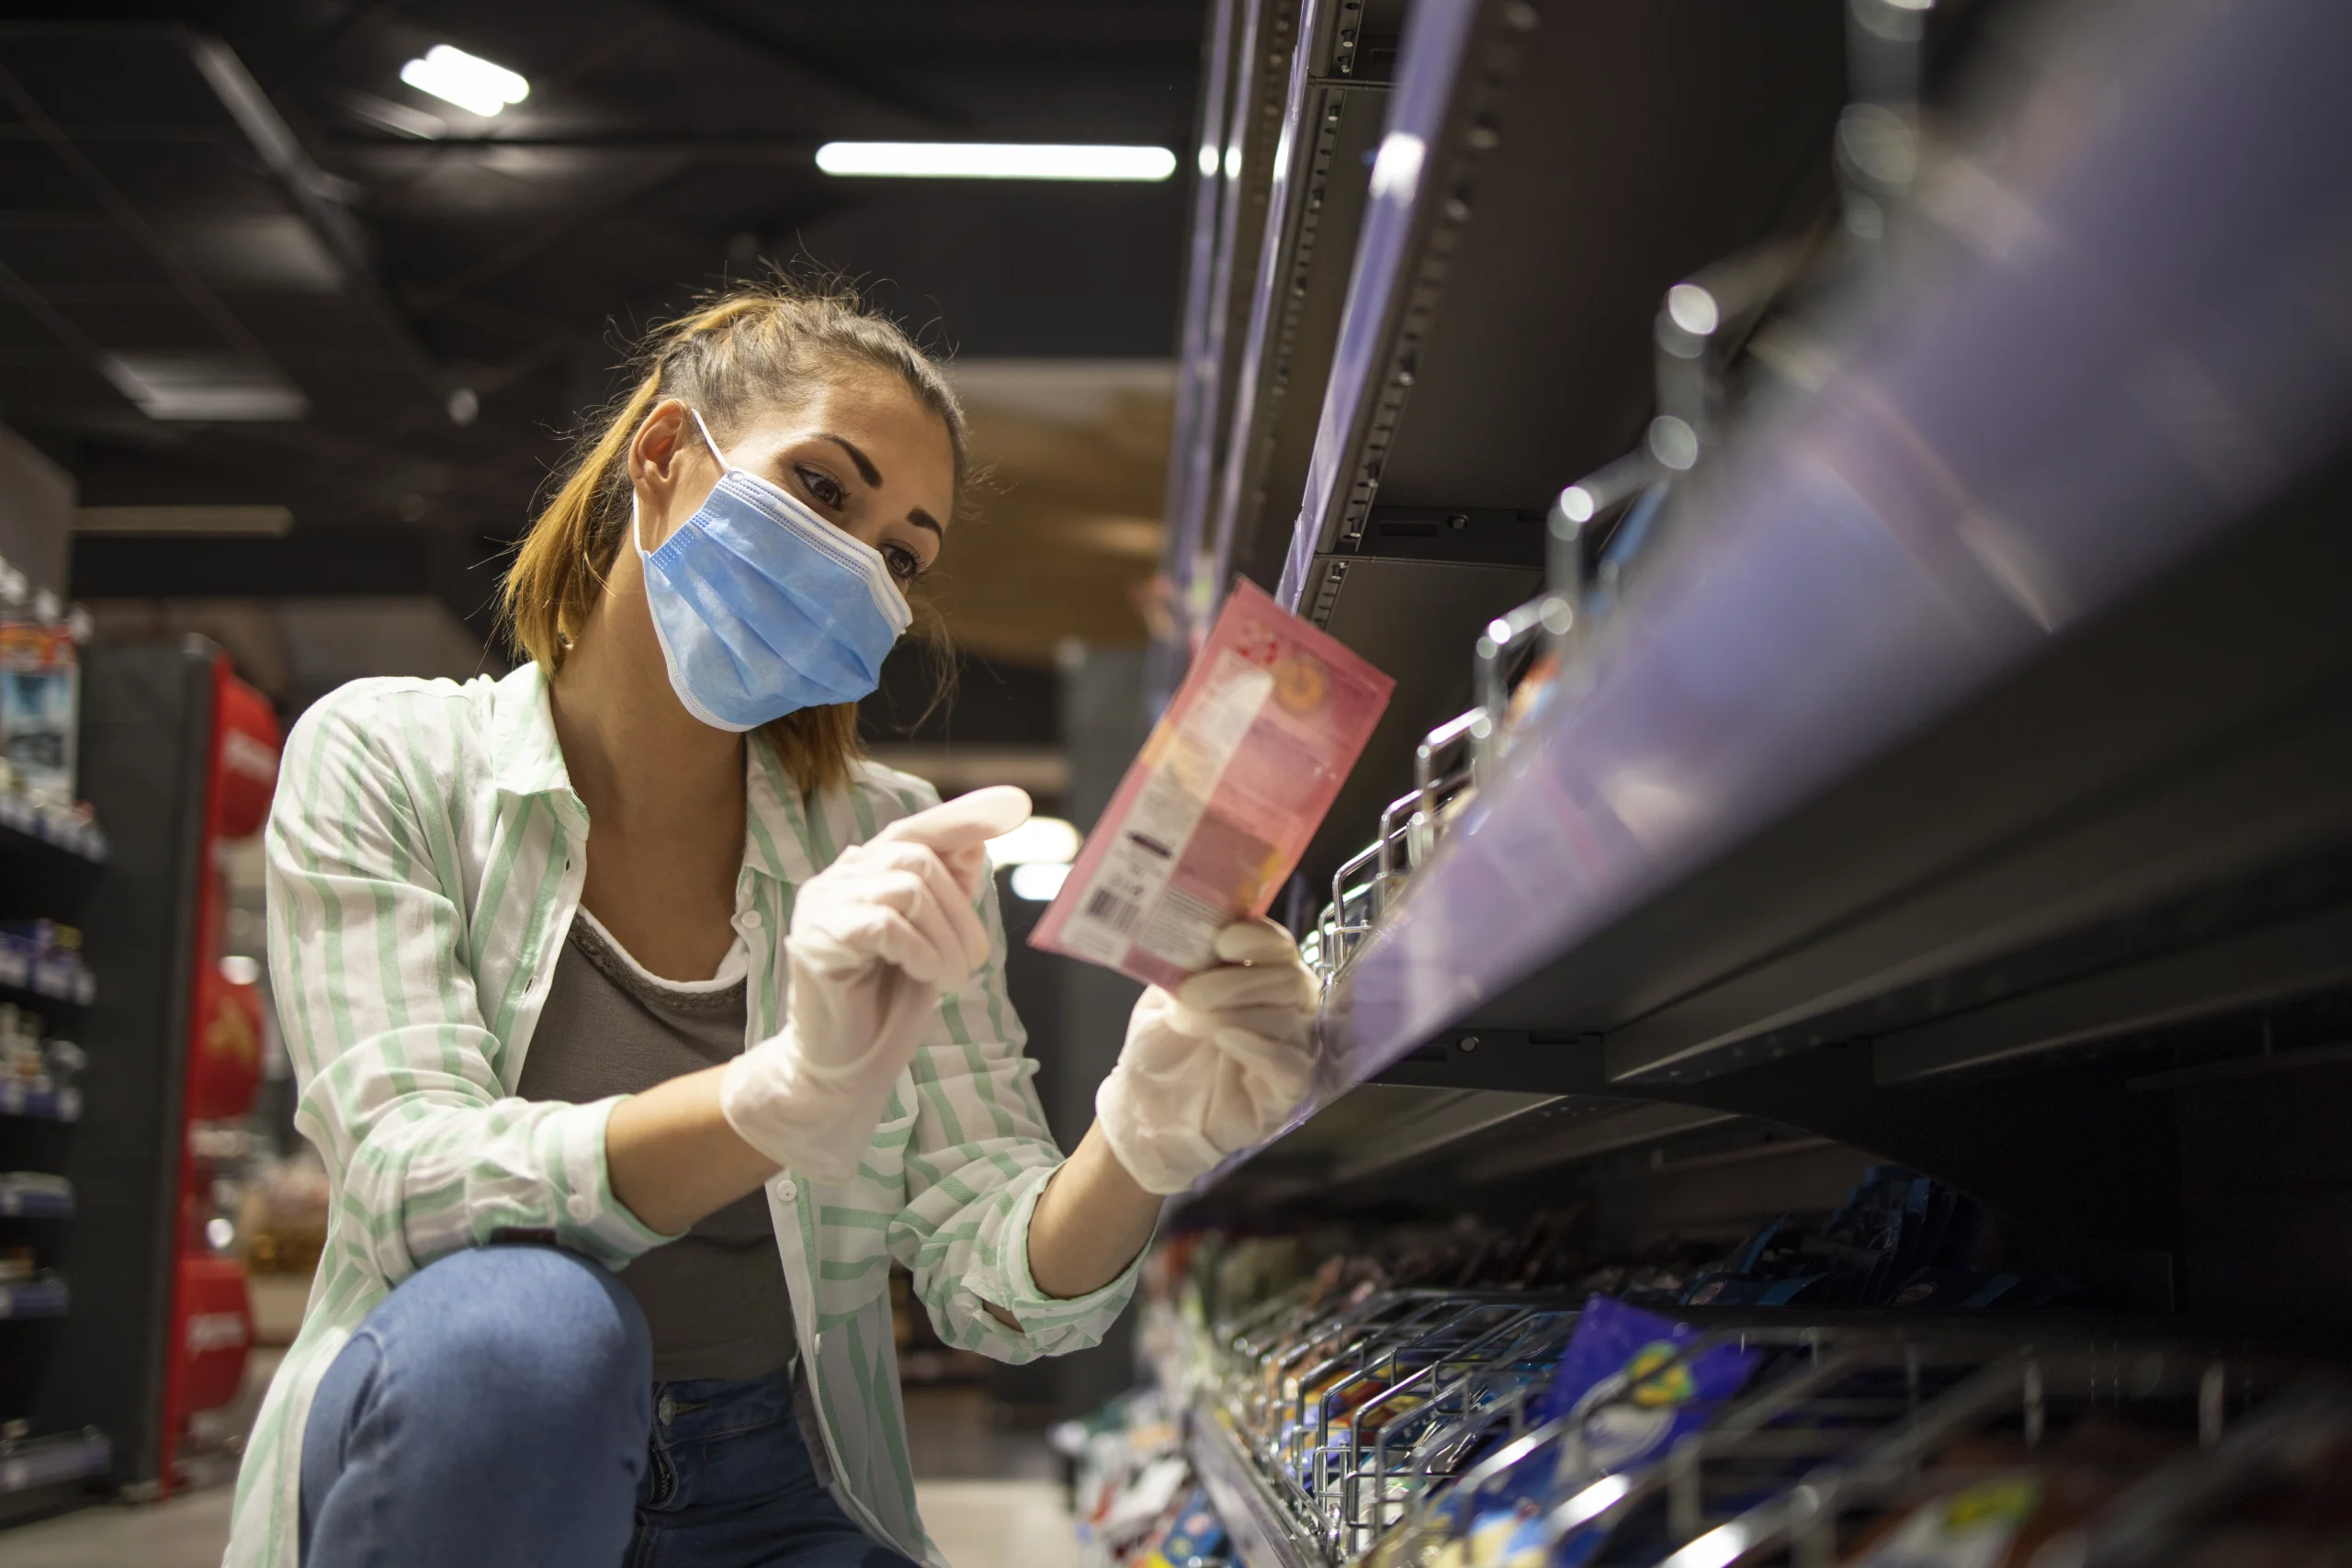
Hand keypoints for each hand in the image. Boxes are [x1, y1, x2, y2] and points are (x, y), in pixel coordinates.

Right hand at [720, 786, 1030, 1178]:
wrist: (846, 1066)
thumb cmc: (889, 1001)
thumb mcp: (935, 939)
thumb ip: (948, 891)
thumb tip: (977, 841)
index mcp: (868, 870)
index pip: (918, 828)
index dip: (967, 816)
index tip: (1020, 805)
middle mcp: (839, 877)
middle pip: (918, 859)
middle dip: (962, 913)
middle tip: (973, 962)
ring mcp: (821, 906)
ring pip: (906, 888)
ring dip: (945, 939)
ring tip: (949, 979)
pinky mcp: (814, 941)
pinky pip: (884, 925)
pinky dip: (919, 951)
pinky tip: (924, 976)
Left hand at [1095, 917, 1317, 1194]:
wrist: (1143, 1107)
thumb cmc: (1161, 1045)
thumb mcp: (1167, 992)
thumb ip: (1189, 960)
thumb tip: (1192, 925)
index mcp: (1262, 975)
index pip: (1280, 947)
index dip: (1259, 937)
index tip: (1222, 939)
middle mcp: (1286, 1010)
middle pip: (1291, 980)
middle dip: (1240, 980)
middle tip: (1191, 991)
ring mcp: (1292, 1051)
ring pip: (1290, 1019)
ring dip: (1237, 1013)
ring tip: (1192, 1020)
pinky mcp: (1288, 1092)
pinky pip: (1292, 1065)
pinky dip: (1259, 1047)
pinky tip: (1226, 1039)